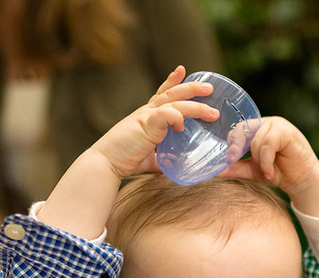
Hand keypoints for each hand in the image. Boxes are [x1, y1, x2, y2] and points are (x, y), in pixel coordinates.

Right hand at [38, 66, 219, 238]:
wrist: (106, 163)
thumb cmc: (124, 159)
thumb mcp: (149, 158)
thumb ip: (162, 159)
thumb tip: (174, 166)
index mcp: (148, 116)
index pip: (162, 93)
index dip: (172, 81)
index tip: (182, 69)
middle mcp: (147, 112)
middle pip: (172, 93)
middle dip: (192, 88)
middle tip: (209, 87)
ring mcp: (146, 116)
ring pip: (174, 103)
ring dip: (195, 105)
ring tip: (212, 112)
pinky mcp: (145, 124)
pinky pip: (166, 114)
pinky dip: (177, 117)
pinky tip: (182, 126)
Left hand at [218, 116, 318, 218]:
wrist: (301, 181)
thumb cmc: (278, 173)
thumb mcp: (253, 170)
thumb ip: (236, 168)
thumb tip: (215, 171)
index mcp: (257, 128)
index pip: (237, 129)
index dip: (232, 143)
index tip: (229, 160)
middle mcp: (266, 123)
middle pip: (244, 131)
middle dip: (240, 149)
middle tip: (243, 165)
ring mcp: (277, 125)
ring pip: (256, 140)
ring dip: (259, 160)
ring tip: (266, 173)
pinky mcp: (287, 131)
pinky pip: (268, 144)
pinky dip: (266, 161)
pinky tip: (271, 173)